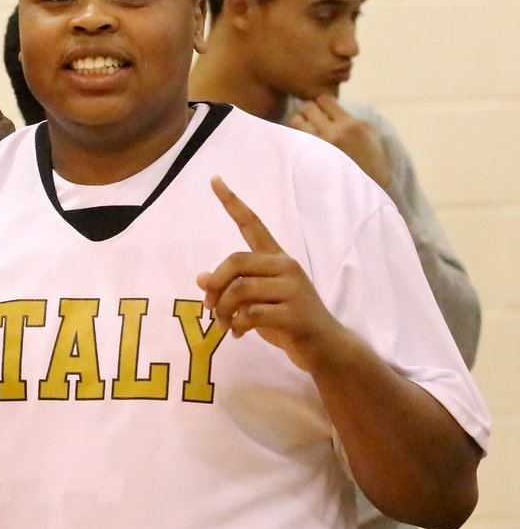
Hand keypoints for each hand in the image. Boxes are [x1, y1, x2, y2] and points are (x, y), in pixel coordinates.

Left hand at [197, 177, 346, 373]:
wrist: (326, 349)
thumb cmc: (289, 322)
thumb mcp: (258, 302)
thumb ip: (234, 287)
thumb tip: (201, 278)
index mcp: (278, 259)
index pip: (252, 224)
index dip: (232, 202)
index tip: (214, 180)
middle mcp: (286, 267)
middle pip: (235, 261)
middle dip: (215, 285)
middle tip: (208, 306)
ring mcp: (293, 290)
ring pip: (239, 290)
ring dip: (222, 310)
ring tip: (224, 324)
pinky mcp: (294, 314)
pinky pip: (250, 314)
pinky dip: (236, 326)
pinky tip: (238, 333)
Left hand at [288, 94, 392, 188]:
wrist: (368, 186)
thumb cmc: (369, 156)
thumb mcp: (368, 131)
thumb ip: (348, 115)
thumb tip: (326, 103)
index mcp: (350, 125)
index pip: (324, 100)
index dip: (322, 102)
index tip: (323, 110)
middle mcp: (333, 134)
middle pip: (307, 107)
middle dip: (309, 111)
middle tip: (312, 120)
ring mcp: (319, 148)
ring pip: (296, 122)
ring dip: (299, 122)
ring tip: (306, 130)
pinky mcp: (309, 160)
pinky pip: (293, 140)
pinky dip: (294, 137)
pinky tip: (301, 142)